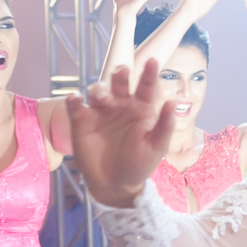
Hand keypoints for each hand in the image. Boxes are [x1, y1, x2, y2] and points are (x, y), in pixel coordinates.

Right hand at [67, 60, 175, 207]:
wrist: (115, 184)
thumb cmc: (139, 164)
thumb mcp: (156, 147)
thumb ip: (165, 125)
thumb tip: (173, 103)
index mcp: (141, 109)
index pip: (146, 88)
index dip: (149, 74)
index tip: (153, 61)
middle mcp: (121, 106)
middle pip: (120, 84)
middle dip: (120, 75)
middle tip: (122, 71)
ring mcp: (100, 112)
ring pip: (98, 92)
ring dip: (100, 90)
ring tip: (103, 97)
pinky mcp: (82, 121)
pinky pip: (76, 107)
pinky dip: (73, 101)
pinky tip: (74, 99)